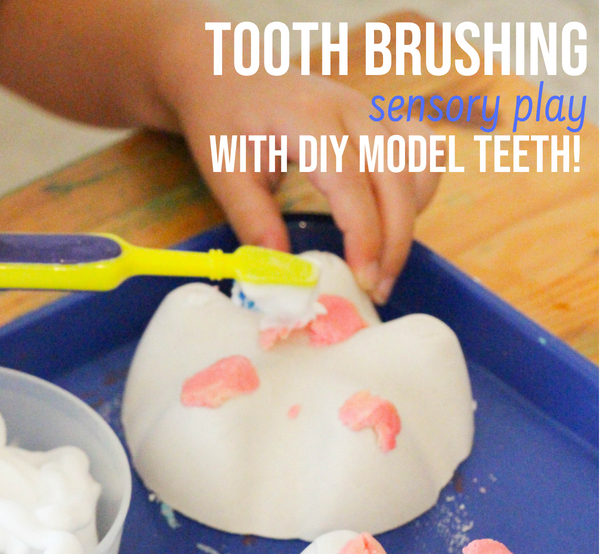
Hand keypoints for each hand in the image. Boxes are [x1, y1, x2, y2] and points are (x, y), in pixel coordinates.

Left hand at [155, 16, 439, 302]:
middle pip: (397, 179)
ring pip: (417, 167)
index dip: (365, 235)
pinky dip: (418, 192)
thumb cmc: (224, 120)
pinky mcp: (381, 121)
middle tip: (377, 289)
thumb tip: (283, 273)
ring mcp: (372, 112)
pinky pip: (422, 155)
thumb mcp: (224, 172)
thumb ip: (253, 220)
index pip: (353, 182)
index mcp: (309, 120)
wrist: (230, 72)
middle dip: (395, 241)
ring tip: (382, 262)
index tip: (363, 279)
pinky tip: (392, 222)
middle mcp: (352, 110)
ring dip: (410, 219)